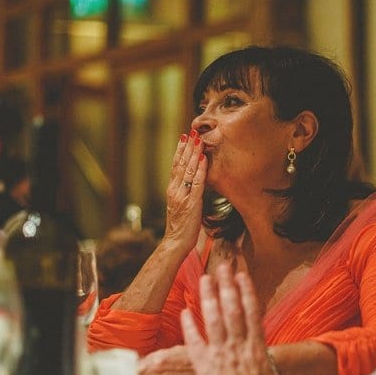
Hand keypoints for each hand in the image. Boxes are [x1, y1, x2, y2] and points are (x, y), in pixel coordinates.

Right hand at [163, 130, 206, 251]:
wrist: (175, 242)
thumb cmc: (180, 227)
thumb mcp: (180, 206)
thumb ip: (184, 193)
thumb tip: (191, 182)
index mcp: (171, 190)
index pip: (175, 166)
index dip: (180, 151)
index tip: (184, 138)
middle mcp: (175, 190)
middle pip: (180, 164)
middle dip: (187, 147)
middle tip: (191, 132)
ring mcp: (183, 195)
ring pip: (188, 170)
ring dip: (194, 153)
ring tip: (198, 139)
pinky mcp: (192, 202)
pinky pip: (197, 182)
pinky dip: (201, 169)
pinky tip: (204, 158)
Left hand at [182, 264, 275, 374]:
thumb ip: (269, 370)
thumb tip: (273, 368)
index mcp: (257, 348)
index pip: (252, 312)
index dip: (247, 292)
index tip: (242, 276)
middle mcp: (238, 345)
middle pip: (232, 308)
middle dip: (227, 286)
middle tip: (222, 266)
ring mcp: (220, 353)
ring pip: (214, 319)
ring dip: (209, 297)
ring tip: (205, 279)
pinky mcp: (205, 365)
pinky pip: (195, 341)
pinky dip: (190, 325)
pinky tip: (185, 311)